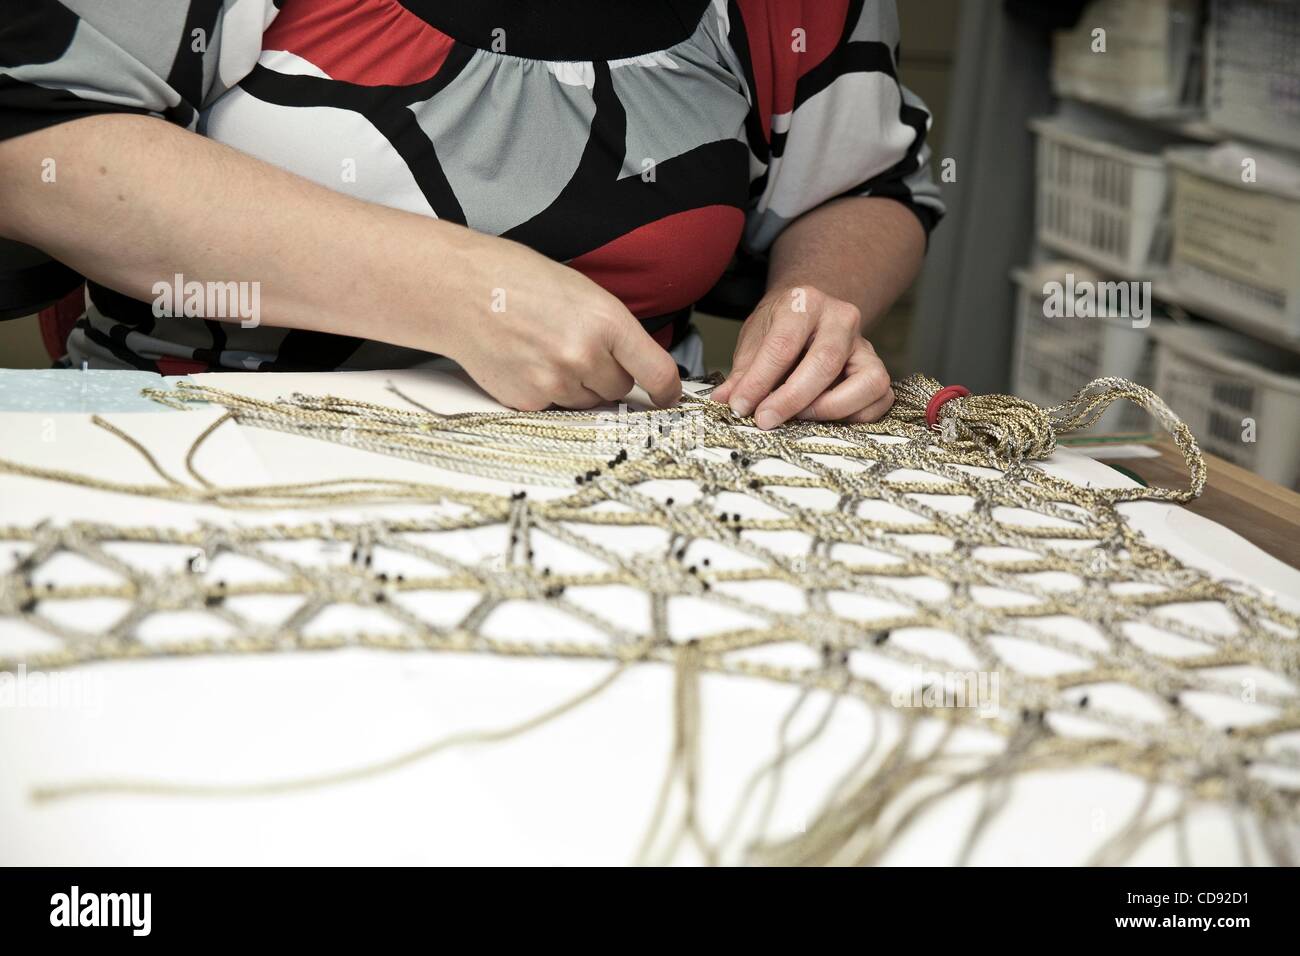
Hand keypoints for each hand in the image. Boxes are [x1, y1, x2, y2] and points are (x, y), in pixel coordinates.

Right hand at [447, 236, 680, 411]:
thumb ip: (614, 332)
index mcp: (607, 322)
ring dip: (578, 385)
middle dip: (607, 375)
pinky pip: (556, 408)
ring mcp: (555, 382)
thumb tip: (640, 369)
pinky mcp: (529, 401)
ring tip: (546, 350)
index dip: (667, 391)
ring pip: (588, 402)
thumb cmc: (520, 282)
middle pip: (620, 390)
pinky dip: (548, 392)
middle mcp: (585, 356)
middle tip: (575, 346)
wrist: (461, 291)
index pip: (658, 373)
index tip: (667, 397)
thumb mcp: (583, 293)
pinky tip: (528, 362)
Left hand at [711, 285, 893, 427]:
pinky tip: (826, 419)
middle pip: (825, 362)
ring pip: (868, 381)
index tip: (740, 406)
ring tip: (800, 417)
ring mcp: (865, 344)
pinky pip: (881, 398)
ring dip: (832, 408)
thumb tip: (724, 401)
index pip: (783, 345)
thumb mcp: (755, 339)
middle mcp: (841, 319)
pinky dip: (857, 416)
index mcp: (805, 303)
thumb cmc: (781, 327)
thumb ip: (742, 372)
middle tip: (765, 419)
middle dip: (791, 398)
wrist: (810, 313)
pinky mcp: (877, 368)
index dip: (759, 381)